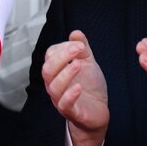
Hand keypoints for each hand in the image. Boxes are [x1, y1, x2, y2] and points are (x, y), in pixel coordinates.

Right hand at [42, 29, 108, 145]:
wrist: (99, 111)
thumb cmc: (90, 86)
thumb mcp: (88, 63)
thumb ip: (82, 48)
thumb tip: (75, 33)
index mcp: (56, 71)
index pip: (50, 56)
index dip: (62, 48)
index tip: (79, 45)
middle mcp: (54, 84)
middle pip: (47, 70)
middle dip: (61, 58)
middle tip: (77, 50)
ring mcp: (61, 99)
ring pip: (53, 87)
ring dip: (65, 74)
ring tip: (79, 65)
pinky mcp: (71, 112)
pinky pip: (64, 104)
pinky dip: (70, 95)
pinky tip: (79, 87)